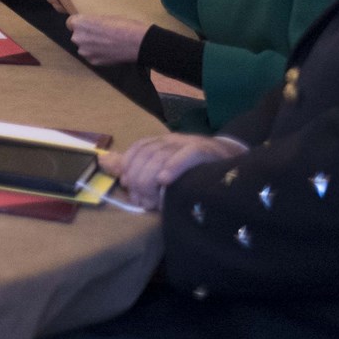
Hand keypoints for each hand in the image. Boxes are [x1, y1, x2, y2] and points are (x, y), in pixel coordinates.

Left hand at [66, 14, 150, 65]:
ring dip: (91, 46)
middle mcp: (77, 38)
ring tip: (107, 44)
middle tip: (101, 35)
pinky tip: (109, 51)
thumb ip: (92, 23)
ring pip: (84, 48)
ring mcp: (84, 51)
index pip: (70, 23)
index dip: (79, 24)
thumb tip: (89, 26)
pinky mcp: (92, 62)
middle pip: (77, 36)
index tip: (86, 26)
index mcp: (80, 23)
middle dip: (86, 36)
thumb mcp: (105, 17)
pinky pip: (92, 57)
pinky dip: (98, 55)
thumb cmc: (124, 26)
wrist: (137, 42)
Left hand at [99, 134, 245, 209]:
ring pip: (161, 156)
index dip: (129, 165)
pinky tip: (165, 180)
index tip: (127, 184)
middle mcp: (173, 140)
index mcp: (162, 143)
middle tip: (141, 198)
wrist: (235, 161)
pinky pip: (186, 155)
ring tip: (151, 198)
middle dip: (139, 177)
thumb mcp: (164, 170)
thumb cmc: (197, 171)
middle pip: (147, 154)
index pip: (138, 148)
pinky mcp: (205, 151)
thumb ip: (137, 167)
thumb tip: (103, 162)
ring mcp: (189, 143)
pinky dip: (173, 166)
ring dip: (151, 179)